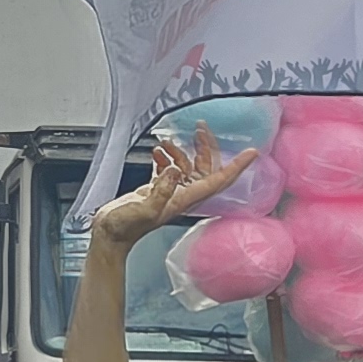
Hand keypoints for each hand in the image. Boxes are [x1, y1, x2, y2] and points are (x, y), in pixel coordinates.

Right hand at [101, 125, 256, 252]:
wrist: (110, 235)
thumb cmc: (125, 226)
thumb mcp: (145, 208)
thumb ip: (161, 189)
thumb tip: (175, 169)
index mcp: (186, 198)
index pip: (220, 179)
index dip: (237, 166)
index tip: (252, 151)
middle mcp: (183, 194)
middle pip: (206, 167)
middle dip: (206, 146)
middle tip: (200, 126)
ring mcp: (171, 191)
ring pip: (187, 165)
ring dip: (179, 150)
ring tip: (164, 142)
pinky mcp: (157, 189)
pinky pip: (169, 168)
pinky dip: (165, 157)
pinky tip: (156, 151)